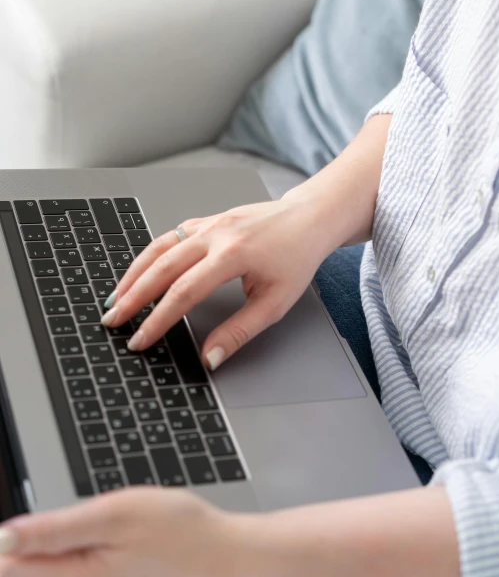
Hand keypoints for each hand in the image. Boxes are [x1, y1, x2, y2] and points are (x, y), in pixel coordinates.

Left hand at [0, 487, 259, 576]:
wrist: (222, 558)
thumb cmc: (177, 533)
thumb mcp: (115, 516)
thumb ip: (56, 529)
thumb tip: (5, 537)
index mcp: (72, 576)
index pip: (9, 567)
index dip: (7, 543)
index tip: (14, 526)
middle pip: (27, 571)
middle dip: (29, 543)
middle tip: (58, 521)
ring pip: (51, 570)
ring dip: (50, 548)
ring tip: (81, 527)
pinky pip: (73, 571)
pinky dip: (70, 556)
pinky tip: (94, 541)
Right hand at [101, 198, 334, 368]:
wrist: (307, 219)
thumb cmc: (296, 258)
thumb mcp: (275, 303)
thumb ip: (240, 331)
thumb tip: (210, 357)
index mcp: (233, 255)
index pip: (184, 292)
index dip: (158, 320)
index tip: (141, 340)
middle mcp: (216, 234)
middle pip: (162, 268)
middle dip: (133, 297)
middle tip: (113, 321)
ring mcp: (209, 224)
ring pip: (159, 247)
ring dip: (134, 273)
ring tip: (116, 298)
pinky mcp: (206, 220)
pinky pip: (170, 237)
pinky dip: (150, 256)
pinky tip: (140, 272)